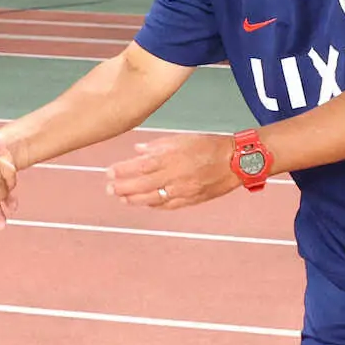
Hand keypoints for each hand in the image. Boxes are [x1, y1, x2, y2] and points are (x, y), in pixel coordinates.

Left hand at [106, 133, 239, 209]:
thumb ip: (158, 145)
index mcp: (171, 157)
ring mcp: (182, 190)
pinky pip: (168, 205)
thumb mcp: (182, 138)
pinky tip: (144, 204)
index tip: (109, 172)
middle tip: (109, 189)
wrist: (235, 162)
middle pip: (142, 184)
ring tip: (122, 198)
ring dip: (134, 199)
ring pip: (153, 198)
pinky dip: (153, 205)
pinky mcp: (191, 200)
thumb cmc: (208, 146)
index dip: (122, 171)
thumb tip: (137, 150)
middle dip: (123, 187)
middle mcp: (174, 175)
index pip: (140, 166)